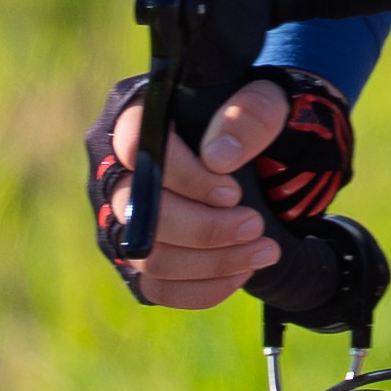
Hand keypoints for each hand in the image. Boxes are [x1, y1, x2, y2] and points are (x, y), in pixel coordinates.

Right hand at [84, 70, 353, 308]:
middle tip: (255, 226)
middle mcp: (119, 171)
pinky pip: (156, 288)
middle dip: (203, 228)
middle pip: (138, 211)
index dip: (184, 177)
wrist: (271, 155)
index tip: (232, 192)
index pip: (137, 148)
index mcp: (140, 117)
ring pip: (148, 256)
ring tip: (263, 251)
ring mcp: (124, 218)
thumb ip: (250, 116)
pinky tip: (241, 274)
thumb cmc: (258, 120)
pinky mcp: (139, 258)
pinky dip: (200, 289)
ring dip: (211, 262)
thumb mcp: (269, 100)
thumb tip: (218, 157)